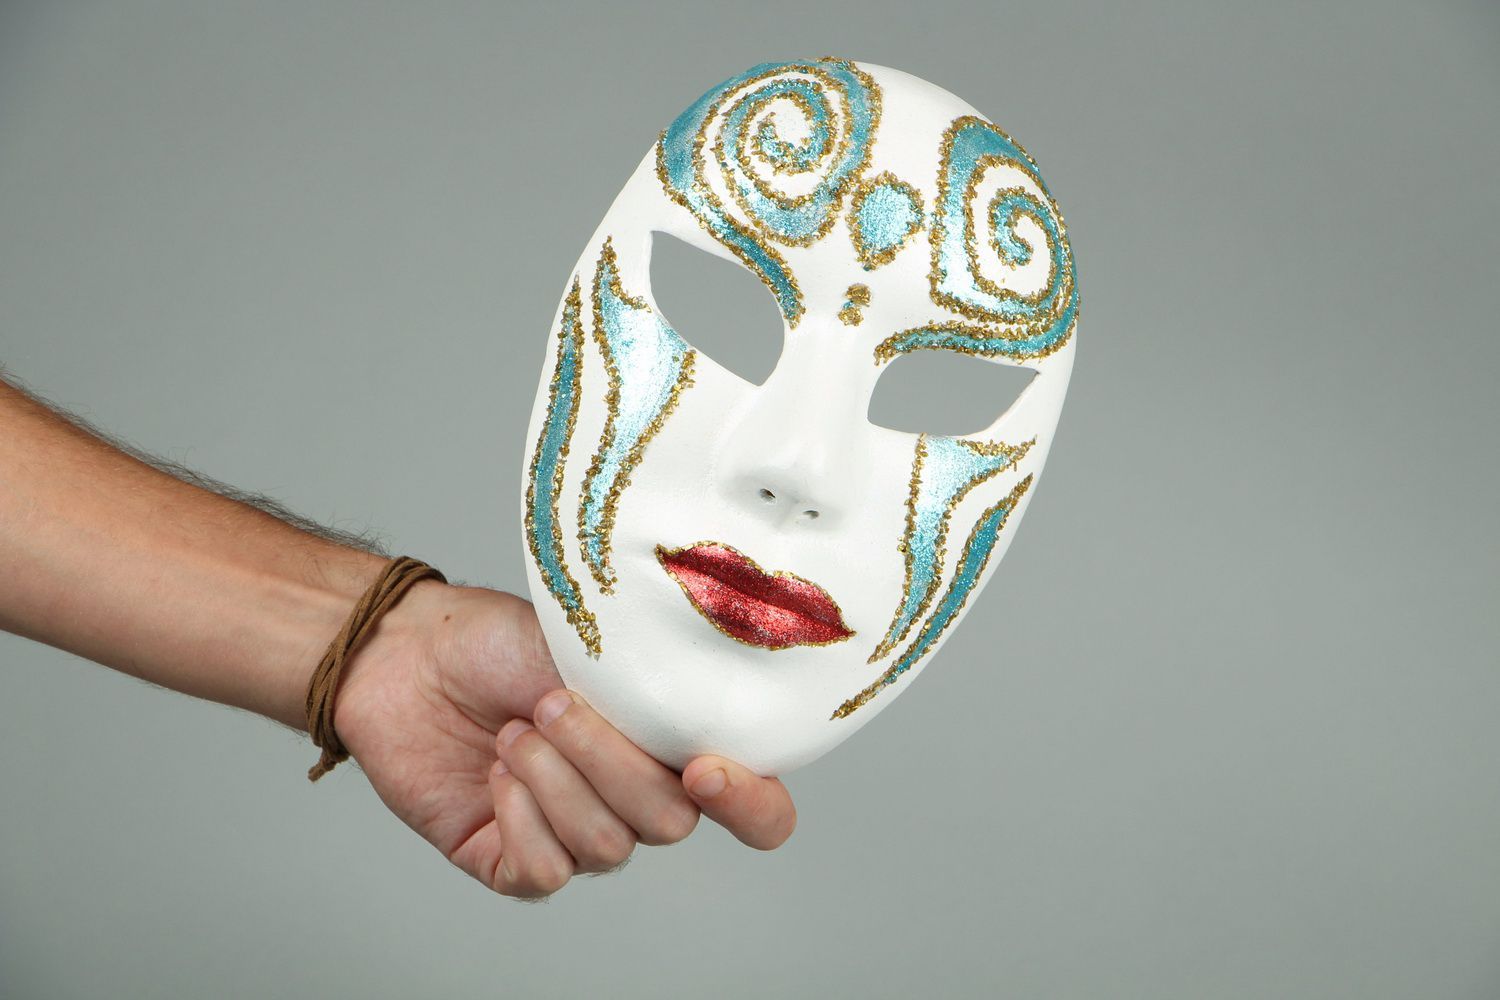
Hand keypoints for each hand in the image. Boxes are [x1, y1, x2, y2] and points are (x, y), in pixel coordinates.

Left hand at [331, 581, 795, 897]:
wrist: (408, 654)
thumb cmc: (500, 640)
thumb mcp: (593, 649)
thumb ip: (658, 690)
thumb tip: (703, 711)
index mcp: (676, 746)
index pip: (759, 810)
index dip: (751, 805)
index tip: (702, 767)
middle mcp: (637, 798)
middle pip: (671, 822)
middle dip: (607, 760)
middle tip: (549, 704)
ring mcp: (578, 833)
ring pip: (607, 846)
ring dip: (553, 779)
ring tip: (513, 731)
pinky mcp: (515, 861)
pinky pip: (545, 872)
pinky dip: (521, 817)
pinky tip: (498, 775)